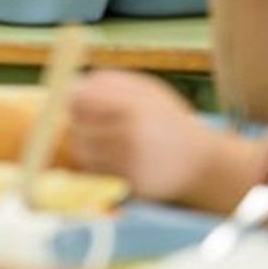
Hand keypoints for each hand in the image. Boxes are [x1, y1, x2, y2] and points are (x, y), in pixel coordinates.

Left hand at [66, 70, 219, 200]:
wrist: (198, 161)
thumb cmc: (165, 118)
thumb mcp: (145, 91)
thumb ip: (109, 84)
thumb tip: (69, 87)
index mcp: (133, 106)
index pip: (80, 101)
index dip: (73, 100)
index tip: (78, 101)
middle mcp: (130, 136)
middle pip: (78, 128)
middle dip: (79, 123)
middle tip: (93, 120)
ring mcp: (129, 163)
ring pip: (83, 152)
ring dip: (87, 144)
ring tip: (108, 138)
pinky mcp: (127, 184)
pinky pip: (95, 172)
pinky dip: (98, 164)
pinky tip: (117, 158)